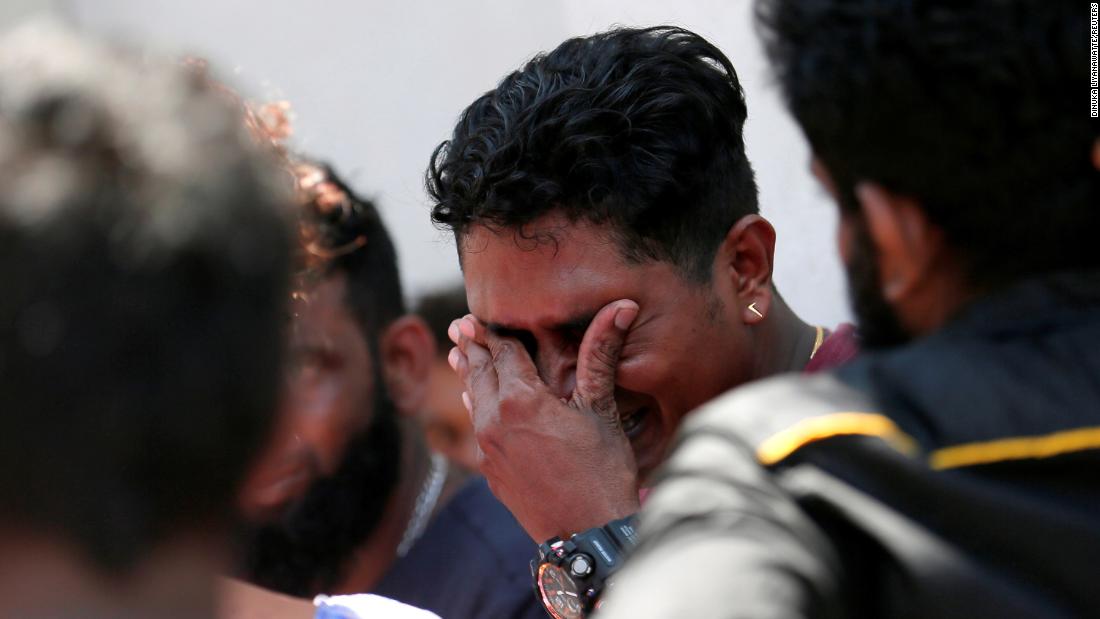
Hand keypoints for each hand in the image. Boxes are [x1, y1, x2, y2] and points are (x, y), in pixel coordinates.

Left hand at [448, 299, 640, 541]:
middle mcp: (494, 421)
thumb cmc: (603, 472)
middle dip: (473, 347)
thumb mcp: (602, 409)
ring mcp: (488, 450)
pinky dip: (475, 407)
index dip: (493, 330)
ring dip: (468, 375)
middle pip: (480, 373)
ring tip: (457, 354)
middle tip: (459, 326)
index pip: (502, 351)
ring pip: (474, 401)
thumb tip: (622, 306)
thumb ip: (600, 354)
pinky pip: (477, 430)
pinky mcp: (491, 474)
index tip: (477, 314)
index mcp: (520, 399)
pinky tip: (473, 402)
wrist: (587, 536)